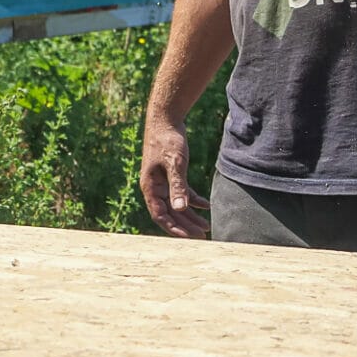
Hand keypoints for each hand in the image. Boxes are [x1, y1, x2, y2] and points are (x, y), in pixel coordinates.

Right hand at [141, 117, 209, 237]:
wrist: (165, 119)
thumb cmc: (167, 140)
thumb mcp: (175, 163)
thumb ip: (178, 186)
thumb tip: (180, 209)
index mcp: (150, 187)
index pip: (160, 215)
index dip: (174, 228)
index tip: (191, 237)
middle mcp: (154, 187)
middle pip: (170, 213)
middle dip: (186, 225)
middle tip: (204, 235)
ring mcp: (162, 181)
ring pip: (176, 204)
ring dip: (190, 215)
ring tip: (207, 226)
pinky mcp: (170, 174)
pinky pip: (182, 193)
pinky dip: (193, 200)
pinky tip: (206, 206)